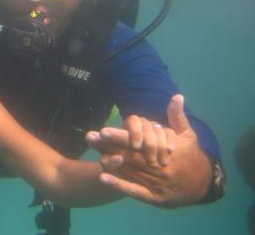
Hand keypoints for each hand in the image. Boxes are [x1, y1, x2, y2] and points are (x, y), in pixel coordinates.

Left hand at [89, 95, 210, 207]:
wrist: (203, 184)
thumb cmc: (191, 156)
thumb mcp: (187, 135)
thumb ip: (177, 117)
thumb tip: (177, 96)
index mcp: (163, 150)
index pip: (137, 142)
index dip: (120, 136)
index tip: (103, 130)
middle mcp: (157, 166)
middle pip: (128, 155)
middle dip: (108, 147)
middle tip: (90, 139)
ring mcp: (156, 183)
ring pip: (129, 172)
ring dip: (110, 164)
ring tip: (93, 155)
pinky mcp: (154, 197)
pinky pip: (135, 191)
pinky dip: (119, 185)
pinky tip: (103, 178)